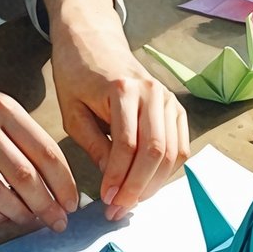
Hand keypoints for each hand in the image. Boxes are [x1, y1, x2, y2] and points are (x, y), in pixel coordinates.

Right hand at [0, 47, 76, 229]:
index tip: (72, 203)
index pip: (46, 152)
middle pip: (24, 176)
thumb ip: (27, 138)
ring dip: (20, 214)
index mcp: (2, 107)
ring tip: (32, 221)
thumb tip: (57, 183)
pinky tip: (4, 218)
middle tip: (57, 221)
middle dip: (46, 206)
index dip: (64, 184)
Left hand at [43, 0, 188, 220]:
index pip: (127, 145)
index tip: (106, 201)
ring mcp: (169, 100)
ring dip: (153, 184)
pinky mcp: (176, 109)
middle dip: (138, 187)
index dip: (118, 178)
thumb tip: (114, 180)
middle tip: (119, 210)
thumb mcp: (72, 112)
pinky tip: (147, 184)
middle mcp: (153, 93)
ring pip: (171, 153)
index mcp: (123, 90)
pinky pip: (180, 148)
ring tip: (131, 201)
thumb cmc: (78, 76)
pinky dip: (167, 171)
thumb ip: (94, 146)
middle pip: (156, 152)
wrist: (94, 42)